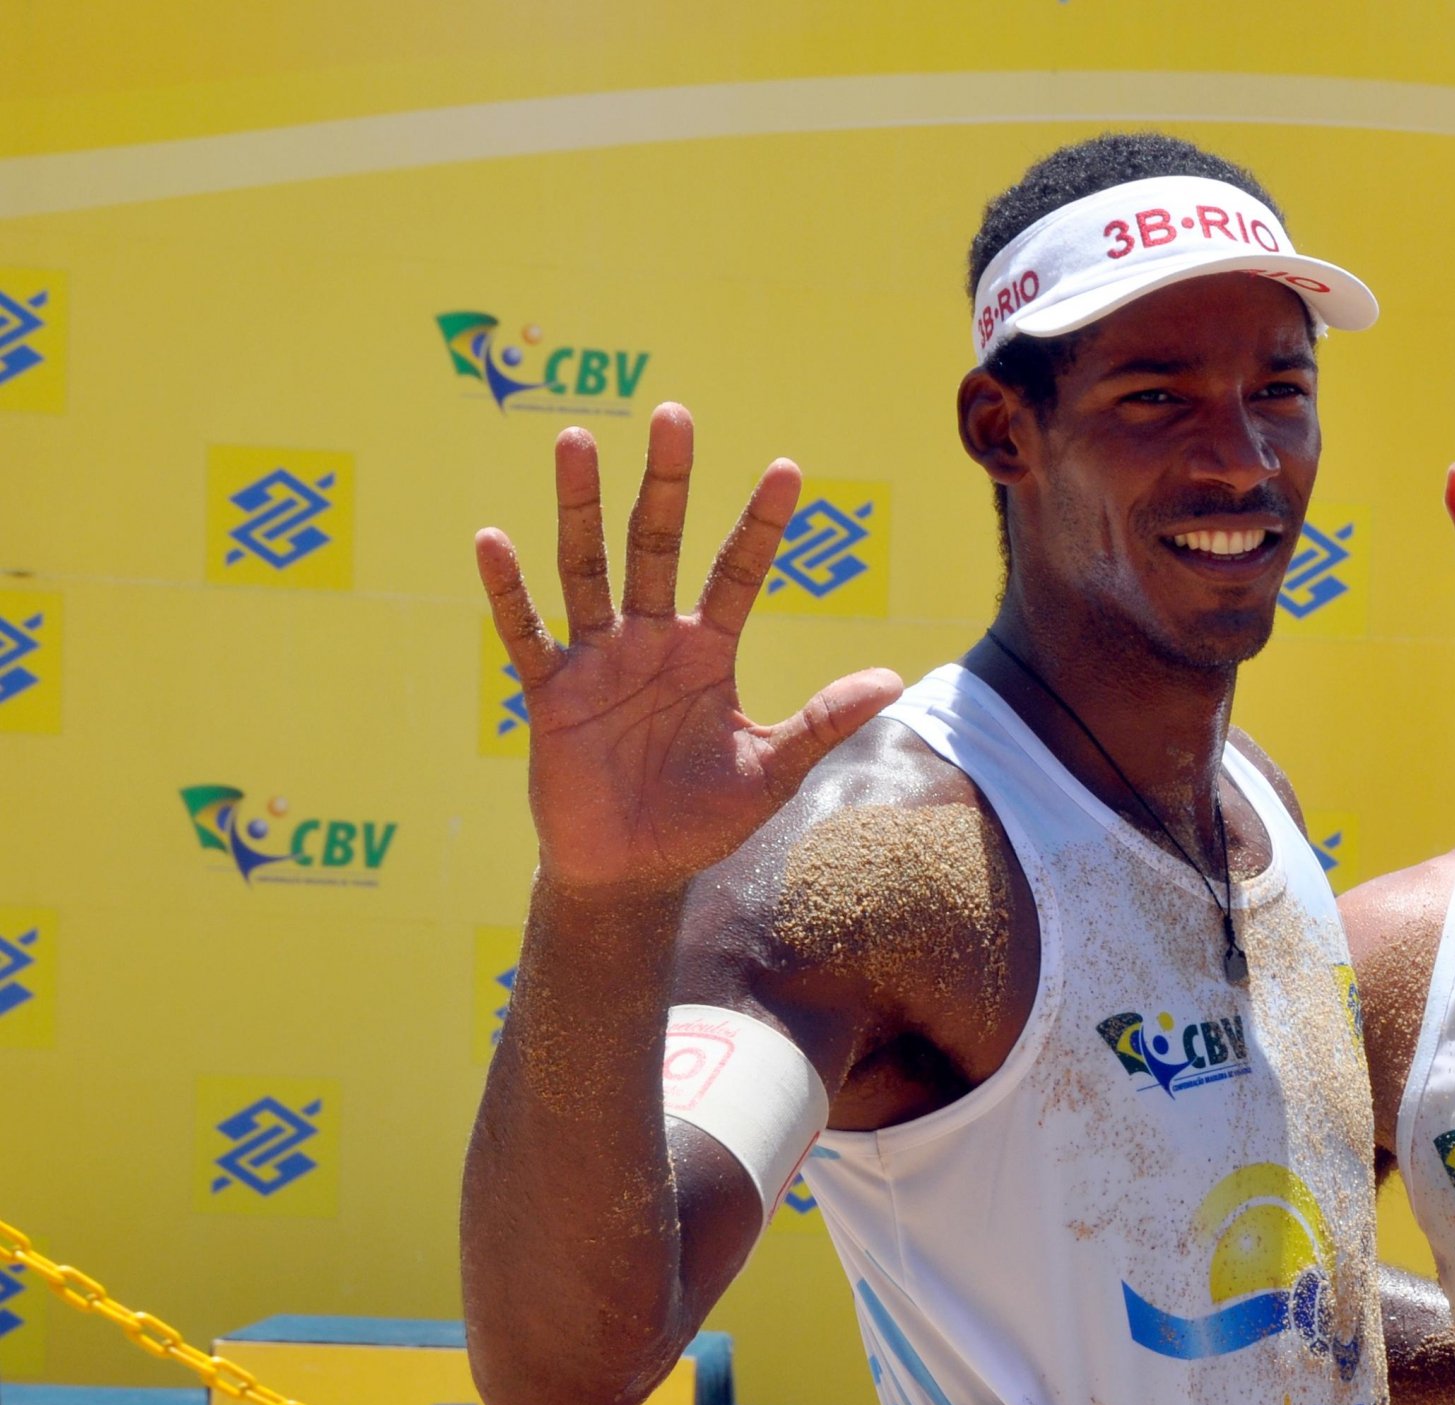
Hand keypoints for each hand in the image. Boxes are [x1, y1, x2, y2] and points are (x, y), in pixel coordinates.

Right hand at [474, 405, 903, 893]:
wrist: (635, 872)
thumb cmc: (703, 819)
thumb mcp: (772, 769)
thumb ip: (823, 721)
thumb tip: (894, 679)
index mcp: (707, 651)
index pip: (738, 572)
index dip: (761, 524)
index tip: (789, 468)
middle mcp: (651, 639)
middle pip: (659, 544)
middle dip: (667, 483)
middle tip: (674, 413)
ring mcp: (598, 659)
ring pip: (587, 567)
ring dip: (581, 506)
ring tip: (579, 440)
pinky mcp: (550, 692)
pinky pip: (525, 633)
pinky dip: (508, 591)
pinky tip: (493, 539)